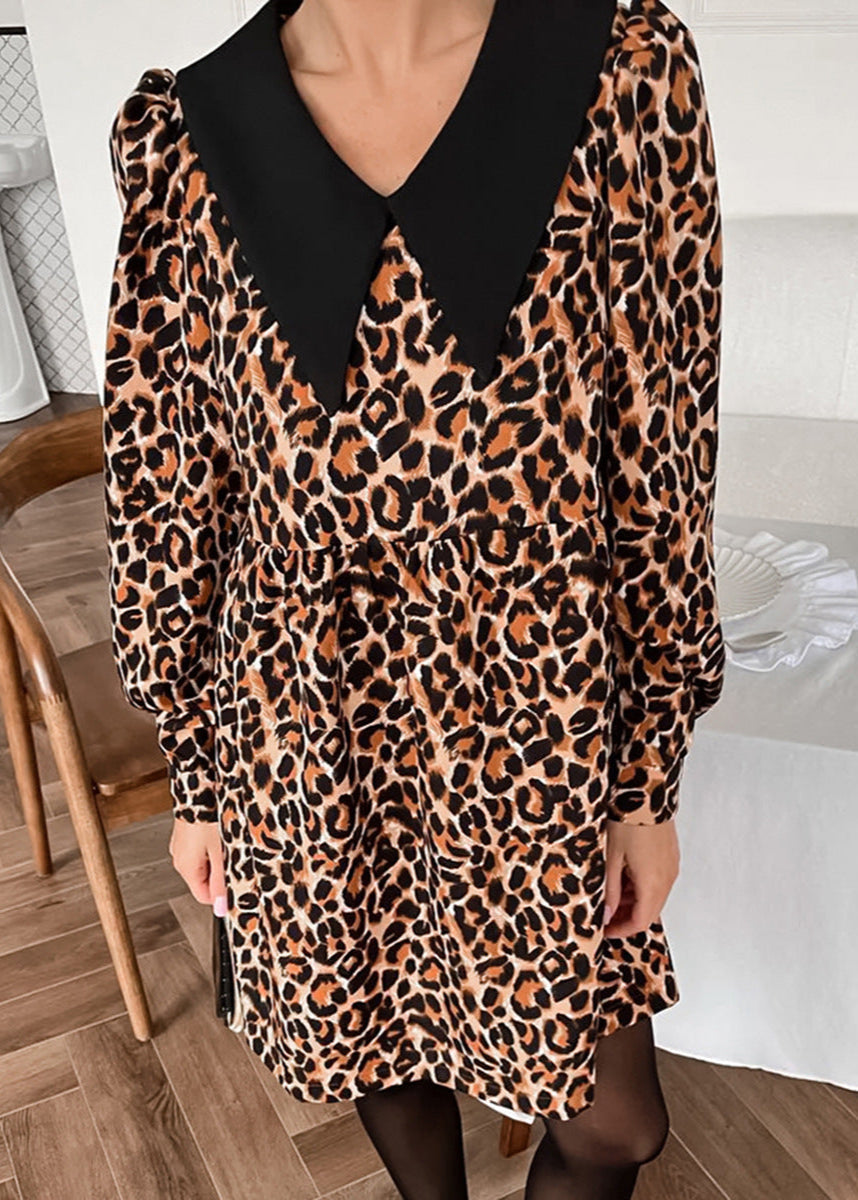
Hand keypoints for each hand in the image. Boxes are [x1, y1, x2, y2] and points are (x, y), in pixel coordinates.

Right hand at [168, 817, 227, 914]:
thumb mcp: (221, 853)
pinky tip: (221, 829)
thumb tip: (222, 908)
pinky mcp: (187, 830)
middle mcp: (179, 857)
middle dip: (221, 871)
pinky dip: (212, 842)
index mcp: (185, 867)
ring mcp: (182, 843)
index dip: (222, 894)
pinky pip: (201, 845)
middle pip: (204, 878)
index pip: (203, 897)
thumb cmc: (208, 817)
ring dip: (218, 854)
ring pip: (205, 860)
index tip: (236, 882)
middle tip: (234, 854)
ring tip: (228, 838)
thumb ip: (221, 883)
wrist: (198, 785)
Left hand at [603, 818, 679, 936]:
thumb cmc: (628, 822)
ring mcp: (672, 867)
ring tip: (612, 893)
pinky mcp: (671, 857)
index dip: (622, 930)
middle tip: (606, 915)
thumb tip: (607, 915)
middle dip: (627, 918)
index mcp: (652, 883)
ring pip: (655, 897)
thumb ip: (611, 890)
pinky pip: (659, 882)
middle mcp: (667, 879)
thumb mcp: (612, 859)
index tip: (605, 930)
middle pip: (650, 912)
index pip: (640, 922)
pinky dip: (643, 887)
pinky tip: (625, 877)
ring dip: (635, 902)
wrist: (647, 794)